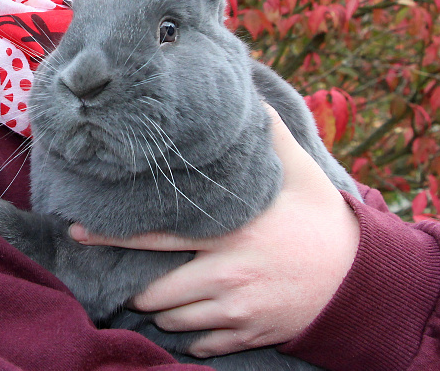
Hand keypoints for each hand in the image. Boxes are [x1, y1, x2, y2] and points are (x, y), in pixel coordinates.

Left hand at [69, 105, 359, 357]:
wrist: (362, 282)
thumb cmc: (324, 222)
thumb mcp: (299, 172)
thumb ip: (269, 134)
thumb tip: (250, 94)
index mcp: (230, 232)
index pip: (154, 234)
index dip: (111, 235)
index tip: (77, 229)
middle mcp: (226, 275)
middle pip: (154, 293)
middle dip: (139, 286)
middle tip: (137, 275)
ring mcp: (236, 311)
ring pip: (172, 321)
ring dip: (163, 310)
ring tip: (167, 292)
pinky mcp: (248, 335)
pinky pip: (199, 345)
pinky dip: (191, 335)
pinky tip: (195, 317)